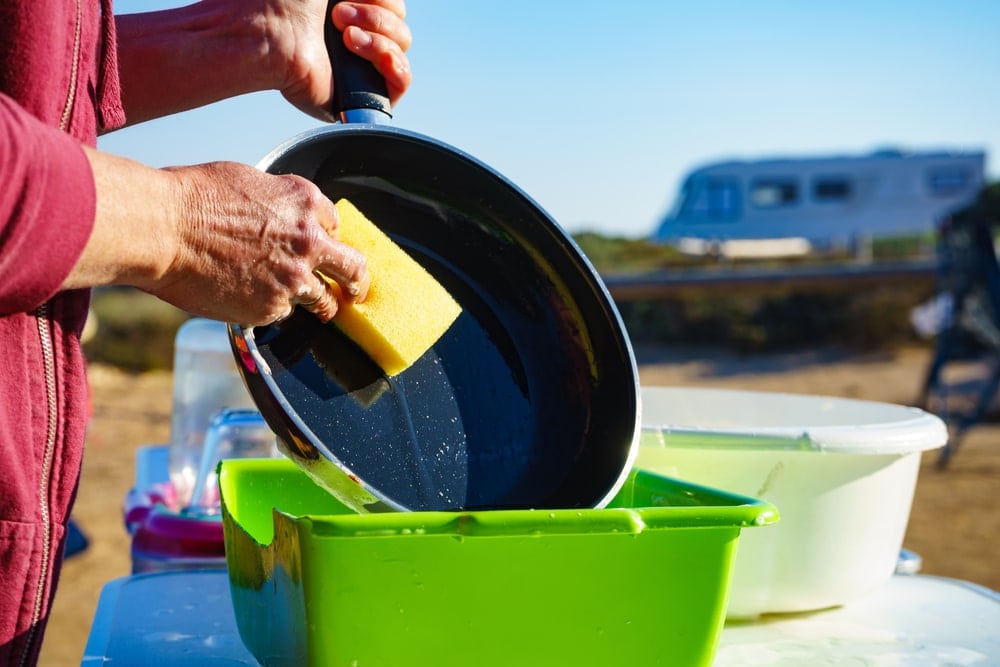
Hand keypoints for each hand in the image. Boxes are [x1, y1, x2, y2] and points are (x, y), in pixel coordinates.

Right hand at [149, 161, 368, 325]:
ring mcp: (294, 278)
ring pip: (325, 300)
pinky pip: (284, 313)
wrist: (165, 229)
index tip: (323, 246)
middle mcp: (309, 241)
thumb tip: (279, 216)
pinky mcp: (272, 308)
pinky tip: (254, 301)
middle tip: (356, 290)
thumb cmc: (193, 198)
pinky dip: (273, 309)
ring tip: (322, 311)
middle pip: (354, 268)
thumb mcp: (248, 181)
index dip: (327, 237)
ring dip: (323, 305)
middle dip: (356, 280)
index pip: (335, 225)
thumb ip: (278, 203)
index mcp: (305, 202)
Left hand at [271, 0, 412, 120]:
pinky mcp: (362, 94)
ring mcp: (360, 66)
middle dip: (377, 14)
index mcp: (350, 8)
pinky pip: (402, 80)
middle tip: (337, 15)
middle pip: (400, 24)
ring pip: (402, 46)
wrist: (268, 30)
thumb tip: (389, 4)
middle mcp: (356, 36)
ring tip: (345, 37)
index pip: (393, 6)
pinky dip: (392, 61)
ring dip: (379, 35)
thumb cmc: (288, 0)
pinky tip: (360, 50)